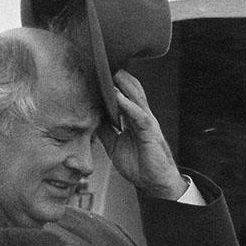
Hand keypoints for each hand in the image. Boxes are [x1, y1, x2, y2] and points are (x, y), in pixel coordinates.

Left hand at [98, 70, 187, 199]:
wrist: (155, 183)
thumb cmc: (139, 164)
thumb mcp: (115, 146)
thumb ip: (106, 131)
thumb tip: (91, 120)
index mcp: (134, 118)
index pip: (124, 94)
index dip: (113, 82)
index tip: (98, 70)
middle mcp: (142, 116)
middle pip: (131, 89)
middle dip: (118, 76)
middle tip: (102, 62)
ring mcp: (147, 122)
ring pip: (136, 97)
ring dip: (123, 84)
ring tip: (109, 71)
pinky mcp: (150, 132)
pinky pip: (138, 115)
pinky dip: (128, 104)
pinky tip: (118, 97)